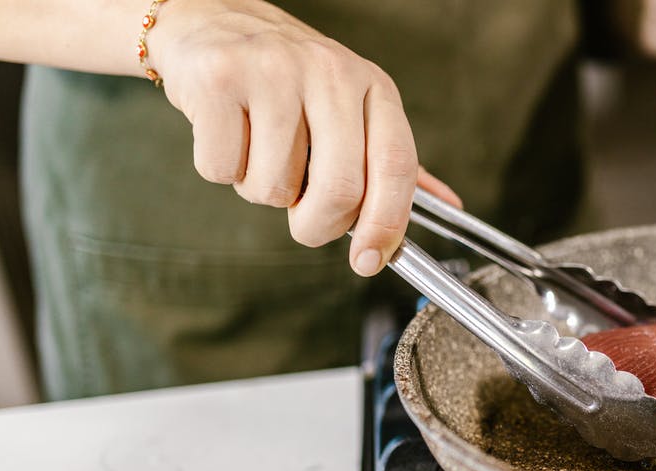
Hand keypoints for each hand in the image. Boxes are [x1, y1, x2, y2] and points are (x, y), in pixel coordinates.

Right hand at [150, 0, 457, 275]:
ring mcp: (274, 72)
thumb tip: (445, 204)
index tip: (369, 260)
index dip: (387, 224)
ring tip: (257, 148)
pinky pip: (222, 170)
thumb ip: (389, 159)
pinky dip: (222, 171)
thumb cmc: (285, 76)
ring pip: (275, 187)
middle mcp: (330, 73)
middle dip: (318, 226)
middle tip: (304, 220)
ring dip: (262, 191)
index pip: (397, 166)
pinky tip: (228, 133)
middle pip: (341, 189)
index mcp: (372, 85)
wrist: (209, 18)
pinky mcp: (220, 79)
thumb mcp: (351, 106)